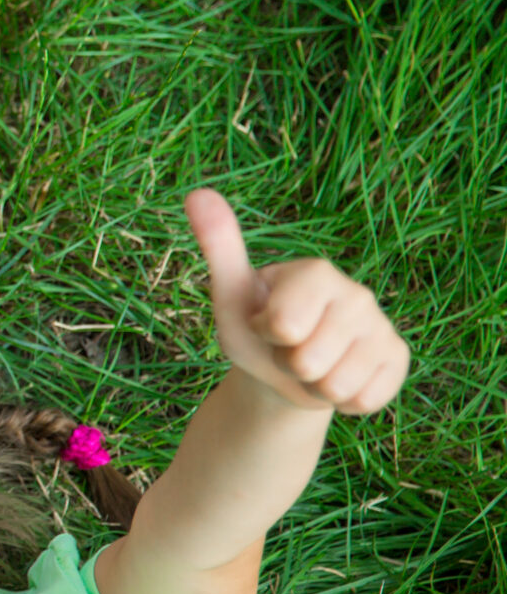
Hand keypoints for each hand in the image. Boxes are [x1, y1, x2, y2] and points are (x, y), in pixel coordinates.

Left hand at [187, 190, 408, 415]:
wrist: (285, 371)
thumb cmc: (256, 327)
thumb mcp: (230, 293)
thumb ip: (219, 246)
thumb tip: (196, 192)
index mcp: (317, 272)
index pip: (285, 326)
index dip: (267, 334)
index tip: (268, 323)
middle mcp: (358, 294)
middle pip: (308, 361)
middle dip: (289, 364)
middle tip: (289, 348)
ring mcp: (382, 328)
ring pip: (337, 386)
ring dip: (314, 385)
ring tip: (311, 364)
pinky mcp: (398, 360)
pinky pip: (363, 400)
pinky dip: (341, 402)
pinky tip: (337, 377)